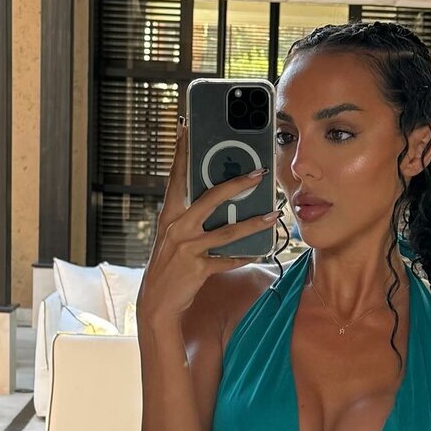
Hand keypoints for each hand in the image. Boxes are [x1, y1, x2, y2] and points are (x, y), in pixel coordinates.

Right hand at [136, 120, 281, 329]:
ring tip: (274, 214)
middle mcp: (177, 227)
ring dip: (254, 223)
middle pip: (211, 198)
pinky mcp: (198, 268)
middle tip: (259, 173)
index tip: (186, 126)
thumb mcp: (173, 238)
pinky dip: (245, 256)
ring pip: (228, 231)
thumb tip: (217, 204)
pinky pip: (228, 260)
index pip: (176, 177)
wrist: (156, 303)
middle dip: (237, 183)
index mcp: (169, 216)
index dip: (181, 151)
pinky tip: (261, 251)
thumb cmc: (168, 268)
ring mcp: (187, 248)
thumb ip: (190, 220)